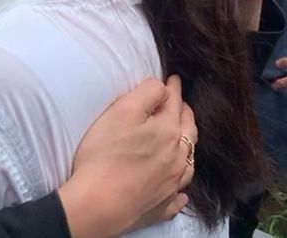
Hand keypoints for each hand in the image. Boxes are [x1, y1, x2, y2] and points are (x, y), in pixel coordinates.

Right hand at [60, 76, 196, 236]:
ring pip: (188, 162)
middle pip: (188, 130)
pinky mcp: (162, 205)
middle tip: (181, 104)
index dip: (173, 88)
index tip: (173, 79)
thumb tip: (162, 87)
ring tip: (184, 140)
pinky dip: (181, 189)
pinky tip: (180, 191)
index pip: (174, 102)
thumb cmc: (105, 155)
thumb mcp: (123, 111)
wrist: (98, 203)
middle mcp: (177, 157)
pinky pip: (178, 196)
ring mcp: (172, 184)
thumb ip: (147, 93)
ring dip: (188, 147)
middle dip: (186, 113)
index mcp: (169, 131)